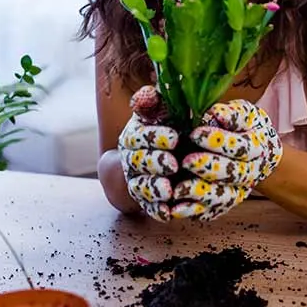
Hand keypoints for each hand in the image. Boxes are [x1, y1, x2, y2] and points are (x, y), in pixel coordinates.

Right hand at [117, 86, 178, 222]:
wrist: (161, 160)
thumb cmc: (169, 128)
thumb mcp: (162, 112)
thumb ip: (155, 101)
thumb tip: (148, 93)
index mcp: (135, 136)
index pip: (139, 136)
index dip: (155, 137)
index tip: (173, 137)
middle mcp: (132, 160)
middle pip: (138, 162)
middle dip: (154, 163)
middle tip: (173, 164)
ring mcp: (138, 181)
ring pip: (140, 186)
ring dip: (153, 189)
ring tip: (168, 189)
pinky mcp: (147, 201)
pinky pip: (149, 208)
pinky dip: (157, 211)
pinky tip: (168, 213)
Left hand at [171, 99, 282, 220]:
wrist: (257, 155)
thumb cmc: (244, 128)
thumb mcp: (243, 114)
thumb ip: (232, 114)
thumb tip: (216, 114)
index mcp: (255, 147)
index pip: (239, 146)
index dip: (218, 141)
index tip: (195, 133)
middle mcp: (250, 173)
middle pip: (232, 174)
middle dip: (208, 167)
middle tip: (186, 161)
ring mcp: (237, 191)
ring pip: (222, 197)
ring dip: (200, 194)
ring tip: (179, 189)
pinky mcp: (223, 204)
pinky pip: (211, 211)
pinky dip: (194, 212)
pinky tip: (176, 209)